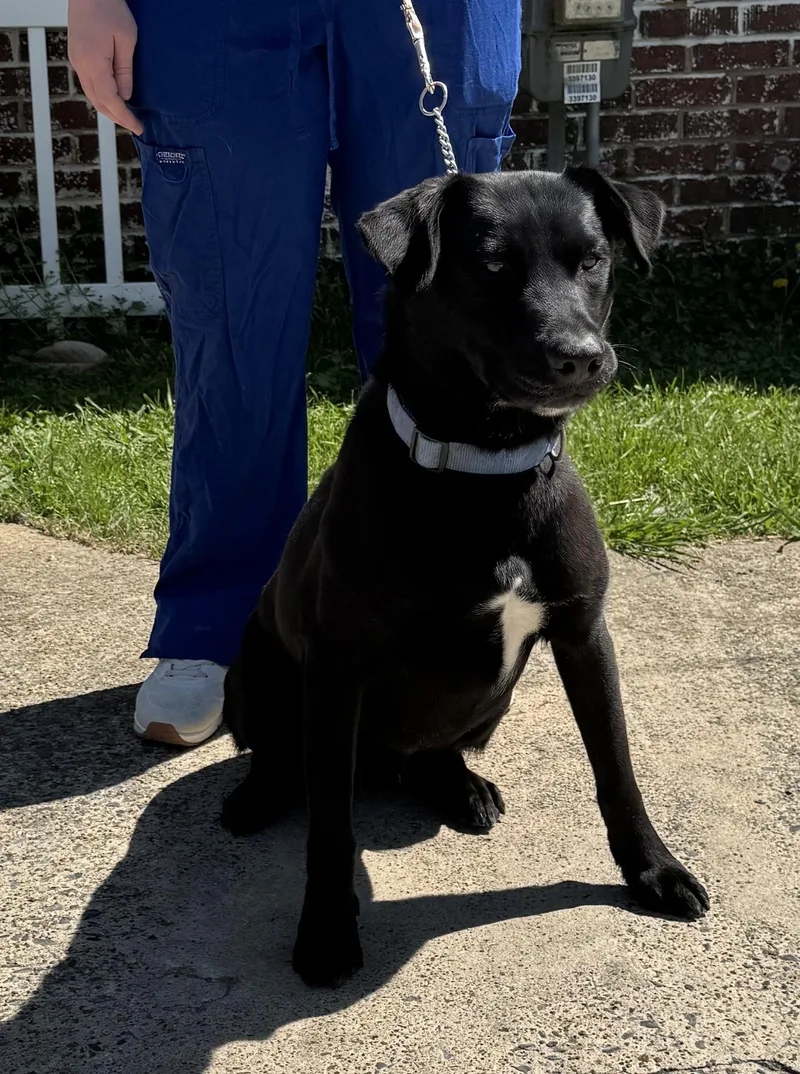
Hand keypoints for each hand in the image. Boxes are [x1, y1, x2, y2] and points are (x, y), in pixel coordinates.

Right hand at [68, 0, 143, 134]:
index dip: (124, 117)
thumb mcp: (126, 39)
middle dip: (116, 117)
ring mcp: (76, 61)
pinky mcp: (76, 56)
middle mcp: (81, 65)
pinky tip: (113, 98)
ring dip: (108, 108)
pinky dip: (101, 96)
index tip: (138, 127)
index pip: (110, 100)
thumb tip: (125, 96)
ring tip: (125, 116)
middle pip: (98, 102)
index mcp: (93, 63)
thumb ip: (125, 71)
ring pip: (92, 94)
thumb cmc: (109, 8)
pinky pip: (89, 84)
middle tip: (134, 125)